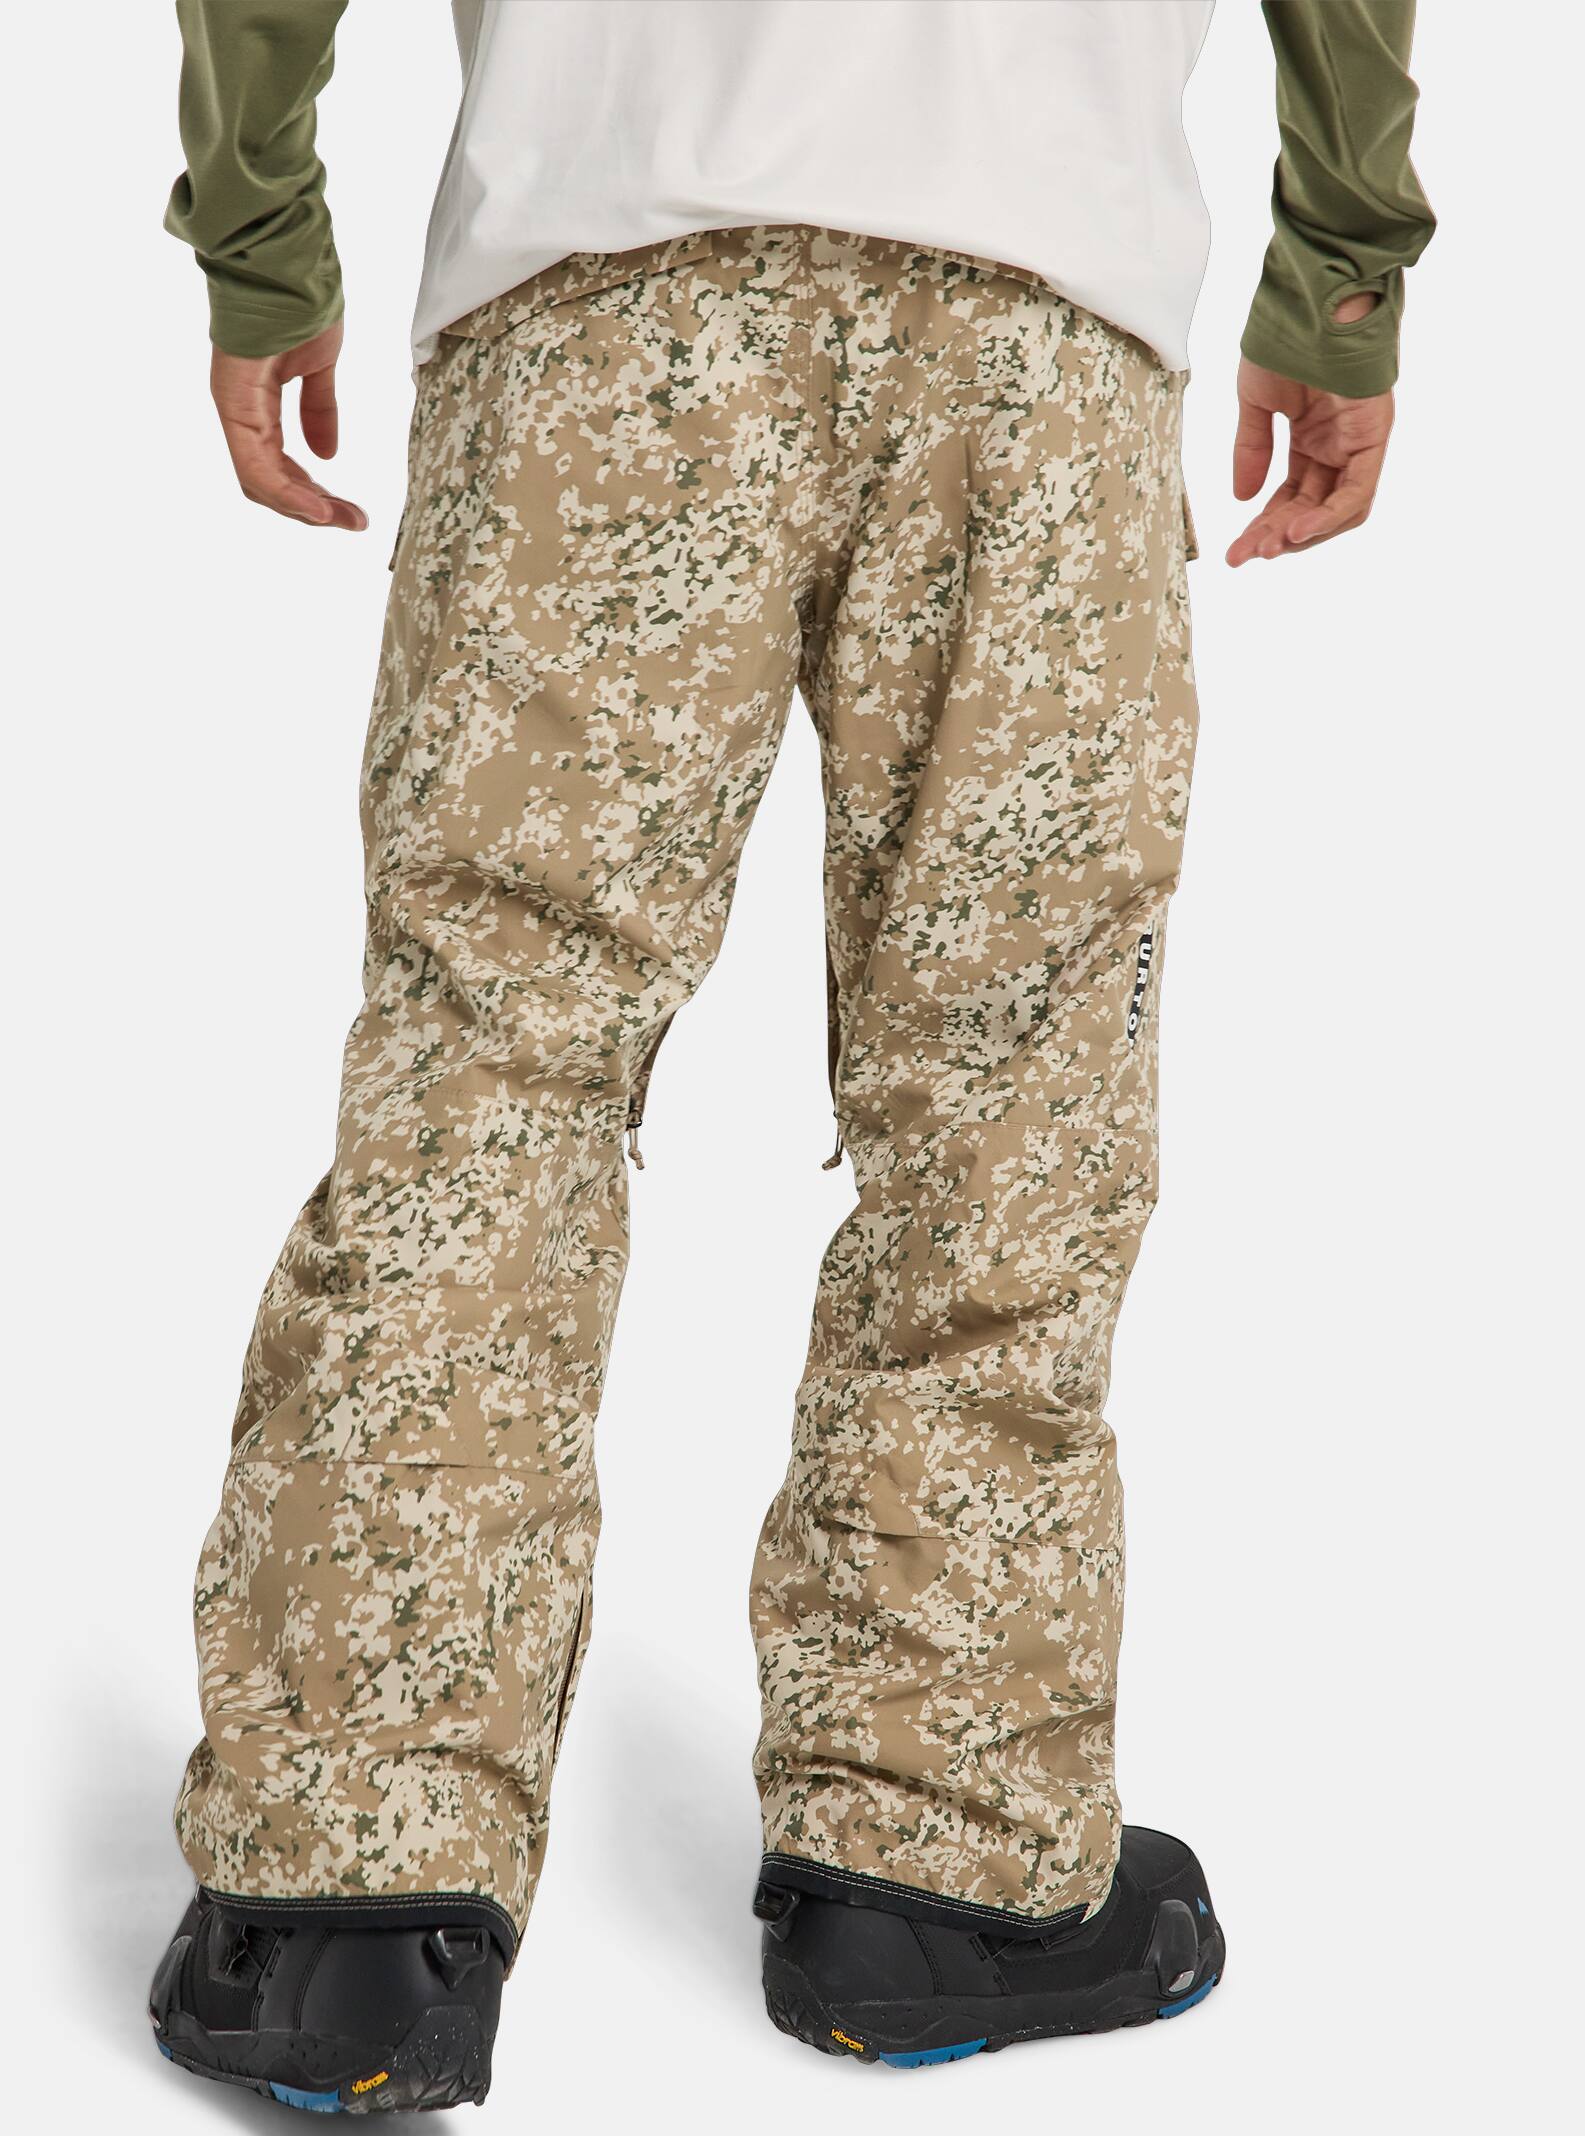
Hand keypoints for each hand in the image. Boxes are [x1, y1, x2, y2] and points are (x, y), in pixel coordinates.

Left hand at [209, 320, 366, 530]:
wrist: (290, 265)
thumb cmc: (301, 305)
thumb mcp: (319, 367)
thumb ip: (319, 411)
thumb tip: (326, 455)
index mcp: (256, 406)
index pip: (277, 469)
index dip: (311, 496)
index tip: (351, 512)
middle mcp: (241, 412)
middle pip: (269, 483)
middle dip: (313, 509)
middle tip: (354, 522)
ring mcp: (235, 408)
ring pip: (260, 482)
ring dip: (302, 508)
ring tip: (342, 520)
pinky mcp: (236, 403)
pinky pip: (254, 464)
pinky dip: (285, 493)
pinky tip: (317, 508)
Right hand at [1227, 295, 1391, 565]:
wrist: (1310, 301)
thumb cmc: (1285, 340)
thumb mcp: (1256, 404)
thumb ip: (1252, 450)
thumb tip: (1242, 498)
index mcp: (1312, 439)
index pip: (1289, 497)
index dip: (1262, 526)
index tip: (1235, 549)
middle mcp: (1338, 446)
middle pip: (1311, 510)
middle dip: (1275, 538)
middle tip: (1242, 556)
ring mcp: (1358, 442)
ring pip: (1338, 510)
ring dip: (1302, 536)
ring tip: (1267, 549)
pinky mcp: (1374, 436)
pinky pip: (1358, 491)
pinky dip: (1328, 516)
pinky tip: (1295, 531)